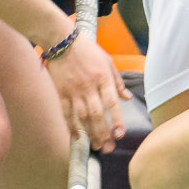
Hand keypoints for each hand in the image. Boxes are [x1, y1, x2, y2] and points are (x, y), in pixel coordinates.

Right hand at [46, 35, 127, 151]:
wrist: (62, 40)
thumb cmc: (87, 50)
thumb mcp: (108, 62)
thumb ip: (118, 82)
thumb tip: (128, 98)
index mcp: (103, 78)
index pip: (112, 102)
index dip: (117, 120)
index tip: (120, 134)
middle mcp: (89, 86)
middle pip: (97, 114)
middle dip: (103, 133)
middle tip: (108, 147)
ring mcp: (73, 90)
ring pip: (82, 117)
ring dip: (90, 133)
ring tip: (96, 146)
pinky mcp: (61, 92)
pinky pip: (66, 113)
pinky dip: (71, 127)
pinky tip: (77, 138)